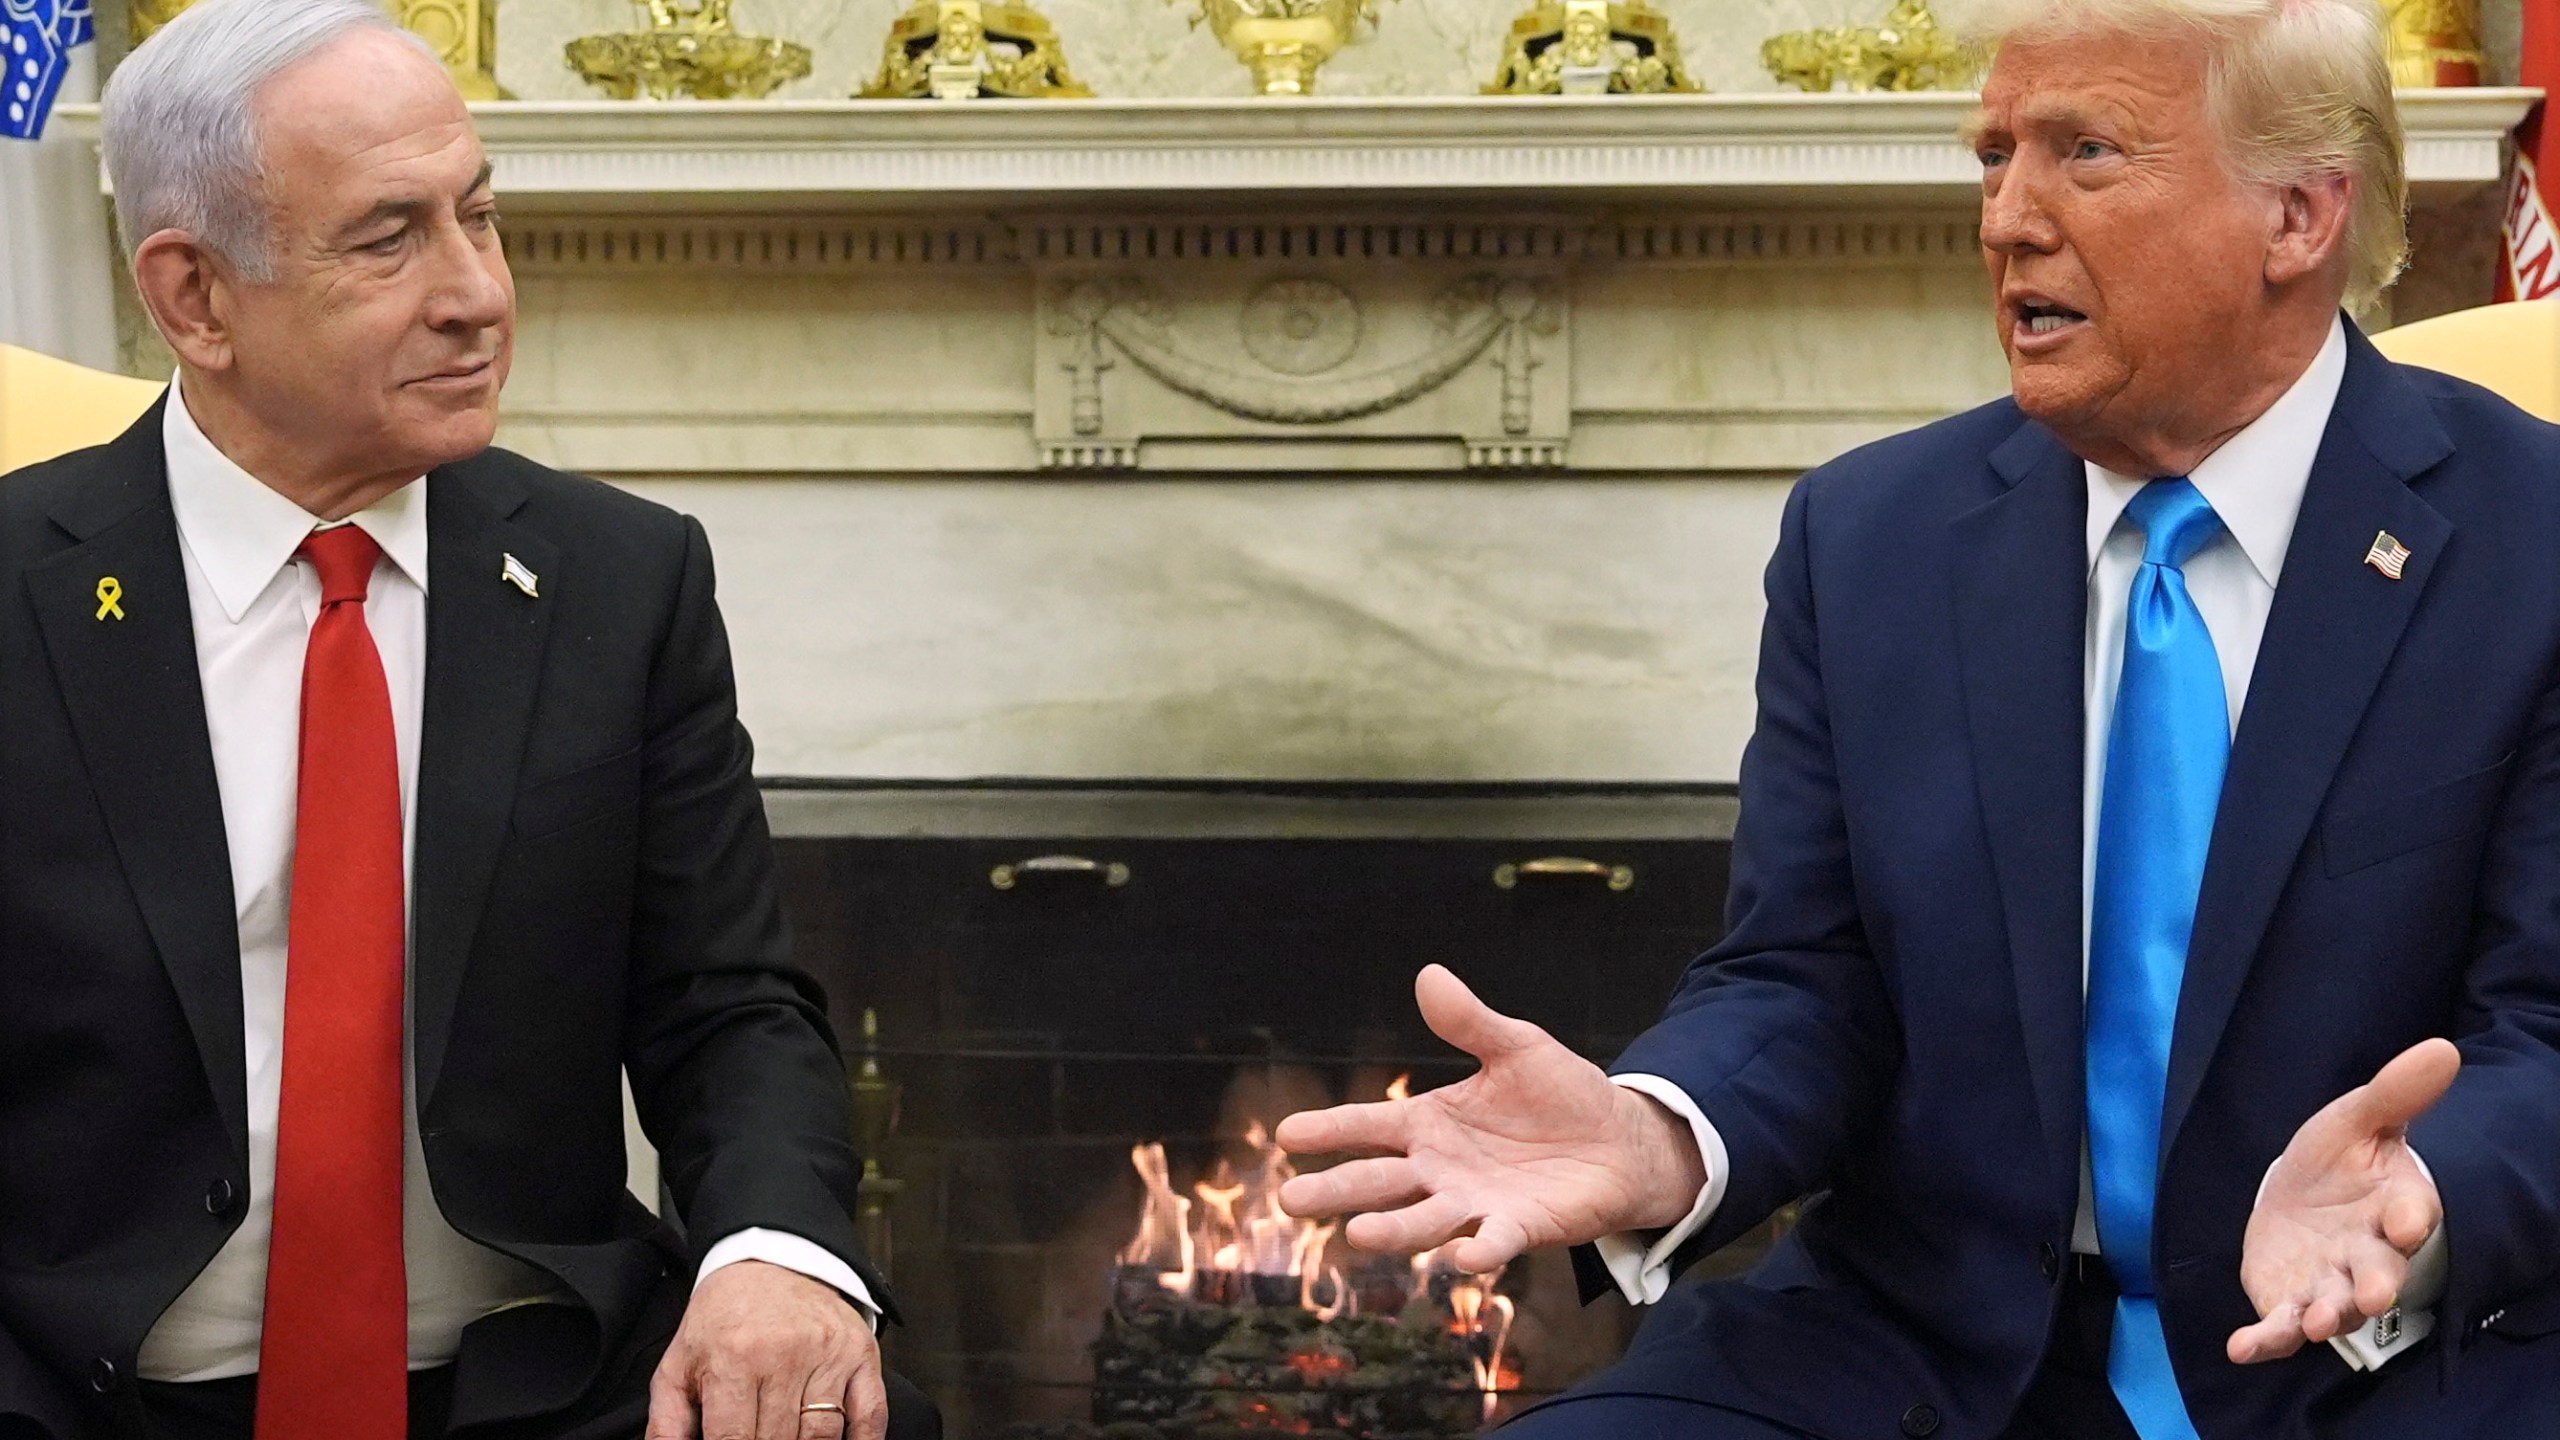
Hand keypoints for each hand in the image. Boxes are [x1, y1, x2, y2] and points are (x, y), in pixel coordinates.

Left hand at [647, 1260, 886, 1439]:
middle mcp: (783, 1356)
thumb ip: (666, 1423)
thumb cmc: (722, 1320)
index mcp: (733, 1360)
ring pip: (821, 1436)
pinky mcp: (859, 1353)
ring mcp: (827, 1355)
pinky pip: (870, 1413)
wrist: (772, 1260)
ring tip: (786, 1436)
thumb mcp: (679, 1364)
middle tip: (758, 1437)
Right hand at [1273, 964, 1706, 1271]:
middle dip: (1336, 1190)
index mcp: (1429, 1123)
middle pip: (1378, 1181)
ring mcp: (1474, 1203)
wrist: (1620, 1140)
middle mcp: (1440, 1169)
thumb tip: (1429, 974)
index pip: (1368, 1126)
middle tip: (1291, 1199)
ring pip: (1421, 1219)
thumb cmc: (1560, 1093)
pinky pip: (1492, 1243)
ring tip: (1356, 1235)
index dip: (1329, 1130)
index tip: (1286, 1134)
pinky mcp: (1517, 1229)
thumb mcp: (1516, 1046)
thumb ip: (1470, 1021)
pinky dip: (1477, 1251)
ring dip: (1391, 1229)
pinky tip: (1462, 1255)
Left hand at [2228, 1039, 2459, 1363]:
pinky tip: (2242, 1347)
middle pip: (2379, 1274)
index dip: (2411, 1216)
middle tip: (2372, 1294)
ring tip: (2317, 1322)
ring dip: (2327, 1316)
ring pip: (2334, 1307)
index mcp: (2394, 1206)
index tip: (2409, 1217)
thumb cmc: (2341, 1159)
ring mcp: (2329, 1282)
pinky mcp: (2289, 1301)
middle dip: (2376, 1284)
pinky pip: (2279, 1327)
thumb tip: (2441, 1049)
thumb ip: (2395, 1094)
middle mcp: (2368, 1253)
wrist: (2300, 1193)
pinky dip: (2264, 1340)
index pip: (2411, 1213)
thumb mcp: (2360, 1119)